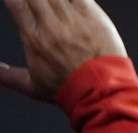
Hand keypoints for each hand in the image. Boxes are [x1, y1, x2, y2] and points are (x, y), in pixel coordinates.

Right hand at [0, 0, 125, 100]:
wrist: (101, 91)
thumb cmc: (70, 90)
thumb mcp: (32, 86)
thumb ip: (8, 77)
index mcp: (33, 38)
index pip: (15, 3)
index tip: (17, 1)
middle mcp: (50, 25)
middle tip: (38, 4)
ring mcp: (72, 19)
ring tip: (50, 3)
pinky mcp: (92, 15)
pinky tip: (69, 0)